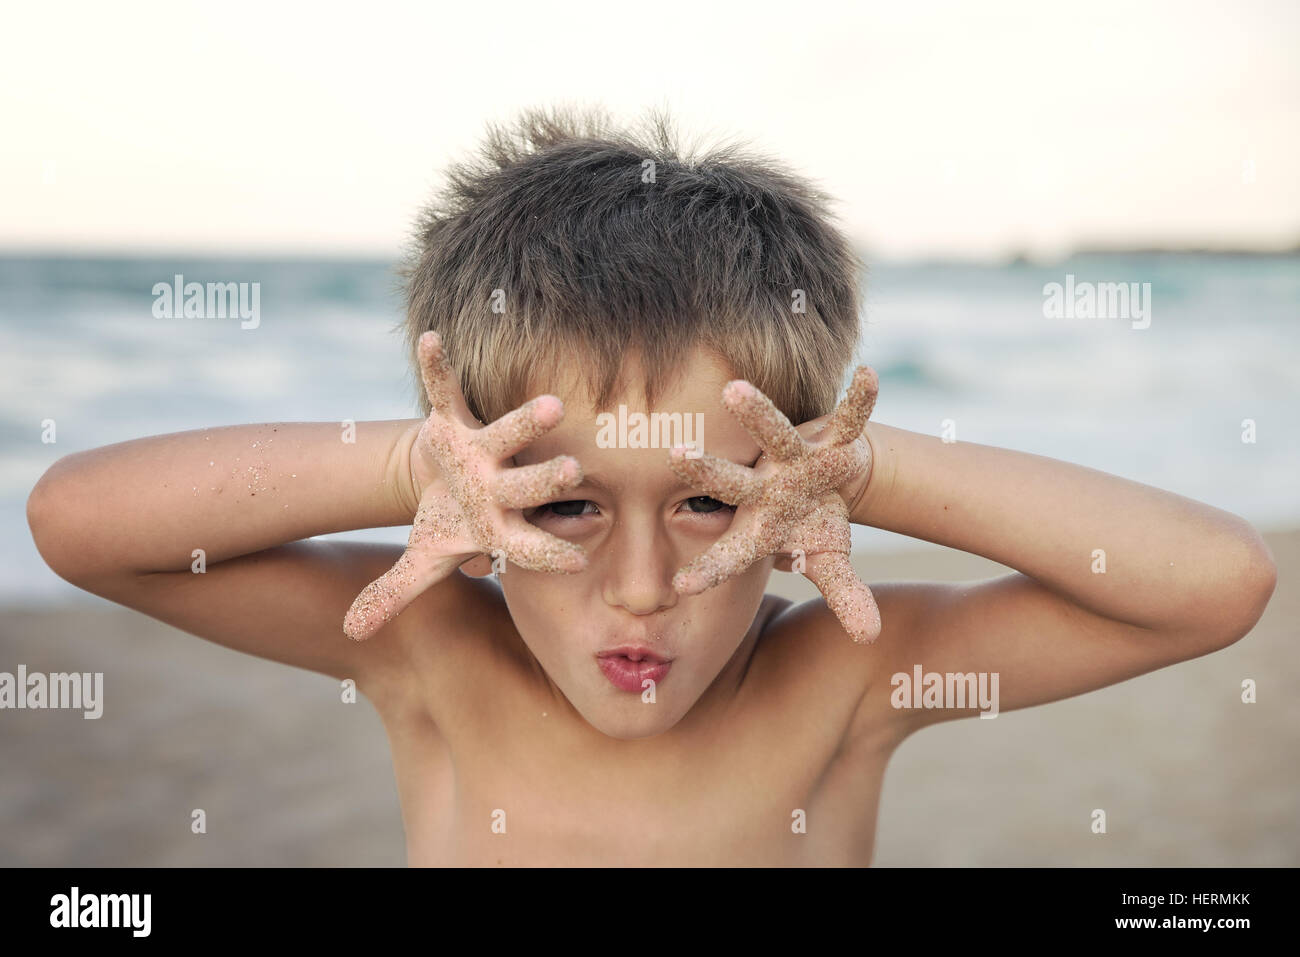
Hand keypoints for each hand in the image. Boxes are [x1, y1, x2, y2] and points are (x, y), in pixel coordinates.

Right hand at [343, 331, 586, 640]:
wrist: (449, 478)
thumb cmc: (450, 525)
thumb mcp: (423, 560)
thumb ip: (395, 594)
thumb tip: (351, 634)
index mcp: (499, 525)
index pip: (530, 545)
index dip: (550, 554)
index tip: (578, 562)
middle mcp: (500, 484)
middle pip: (529, 484)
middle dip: (549, 480)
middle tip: (574, 472)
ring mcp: (483, 448)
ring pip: (509, 432)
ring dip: (528, 419)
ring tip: (553, 404)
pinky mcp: (457, 416)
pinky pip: (446, 389)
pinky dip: (436, 366)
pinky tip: (430, 340)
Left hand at [666, 367, 881, 642]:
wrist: (829, 477)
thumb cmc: (814, 522)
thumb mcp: (827, 560)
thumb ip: (843, 596)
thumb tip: (870, 638)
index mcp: (760, 526)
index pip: (729, 553)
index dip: (710, 569)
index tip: (681, 586)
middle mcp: (766, 487)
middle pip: (731, 482)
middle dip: (703, 470)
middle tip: (672, 454)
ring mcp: (794, 458)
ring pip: (772, 434)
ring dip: (757, 413)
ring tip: (734, 388)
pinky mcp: (828, 436)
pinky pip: (847, 417)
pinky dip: (860, 400)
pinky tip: (869, 374)